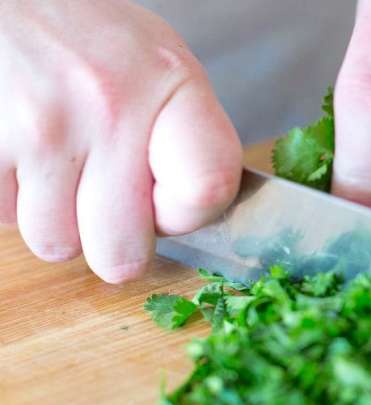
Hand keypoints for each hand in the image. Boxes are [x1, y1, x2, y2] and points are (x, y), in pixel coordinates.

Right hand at [0, 0, 242, 282]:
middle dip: (113, 238)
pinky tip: (23, 152)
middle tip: (105, 193)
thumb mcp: (159, 67)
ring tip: (58, 161)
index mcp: (171, 85)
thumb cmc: (90, 41)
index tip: (168, 200)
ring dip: (57, 216)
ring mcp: (40, 128)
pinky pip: (4, 218)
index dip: (187, 216)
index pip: (208, 190)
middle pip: (123, 255)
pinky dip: (13, 198)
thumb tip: (191, 217)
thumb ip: (185, 143)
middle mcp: (109, 108)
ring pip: (57, 245)